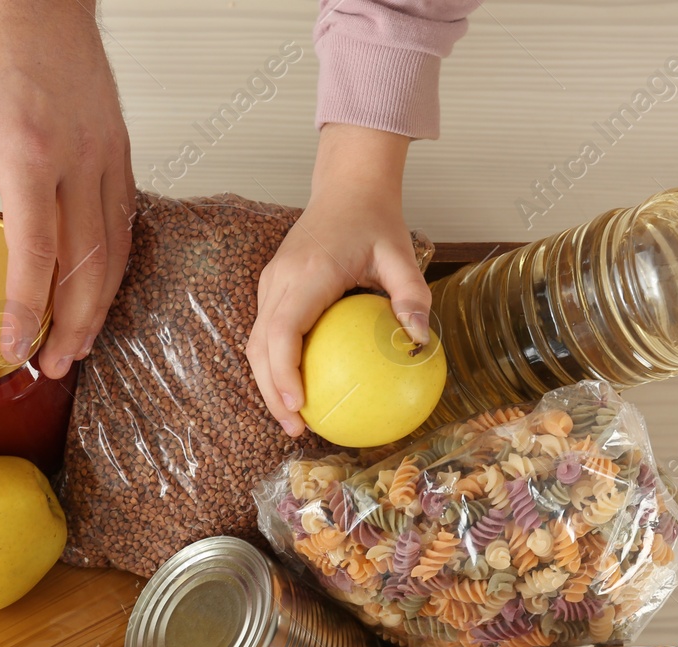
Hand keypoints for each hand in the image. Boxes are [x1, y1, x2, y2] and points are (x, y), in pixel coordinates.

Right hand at [246, 123, 430, 435]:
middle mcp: (281, 280)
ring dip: (268, 383)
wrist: (345, 186)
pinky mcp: (273, 288)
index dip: (283, 371)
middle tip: (296, 429)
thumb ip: (411, 296)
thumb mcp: (402, 254)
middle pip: (261, 346)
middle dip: (271, 392)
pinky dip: (276, 364)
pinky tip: (299, 387)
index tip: (298, 405)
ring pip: (257, 343)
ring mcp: (271, 284)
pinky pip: (267, 333)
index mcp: (309, 272)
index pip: (284, 329)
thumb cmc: (374, 220)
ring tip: (294, 418)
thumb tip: (420, 342)